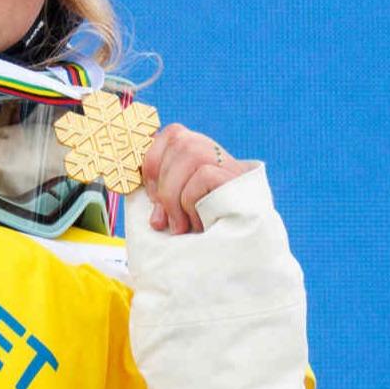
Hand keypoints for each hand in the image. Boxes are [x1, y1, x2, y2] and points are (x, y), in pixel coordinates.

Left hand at [135, 122, 258, 235]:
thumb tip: (147, 205)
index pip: (173, 133)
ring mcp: (232, 166)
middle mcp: (218, 154)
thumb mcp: (178, 210)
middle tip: (161, 218)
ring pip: (191, 152)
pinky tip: (199, 222)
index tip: (151, 196)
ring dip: (173, 194)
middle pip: (179, 139)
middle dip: (161, 181)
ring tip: (179, 225)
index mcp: (201, 153)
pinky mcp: (240, 180)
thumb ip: (162, 197)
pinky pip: (205, 174)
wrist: (242, 254)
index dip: (153, 161)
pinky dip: (191, 199)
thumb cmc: (207, 231)